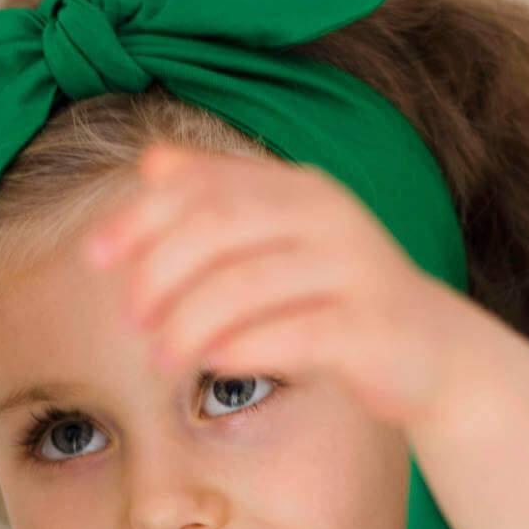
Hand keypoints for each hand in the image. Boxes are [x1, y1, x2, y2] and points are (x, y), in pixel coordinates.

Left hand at [82, 143, 479, 434]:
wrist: (435, 358)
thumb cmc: (343, 304)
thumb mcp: (284, 243)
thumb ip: (223, 201)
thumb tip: (152, 163)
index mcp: (303, 189)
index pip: (204, 186)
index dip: (140, 217)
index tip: (93, 256)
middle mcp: (332, 219)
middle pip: (219, 227)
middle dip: (160, 271)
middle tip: (130, 318)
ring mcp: (356, 272)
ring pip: (248, 285)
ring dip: (189, 322)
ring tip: (160, 358)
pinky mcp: (371, 330)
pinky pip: (294, 335)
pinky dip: (242, 348)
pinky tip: (211, 365)